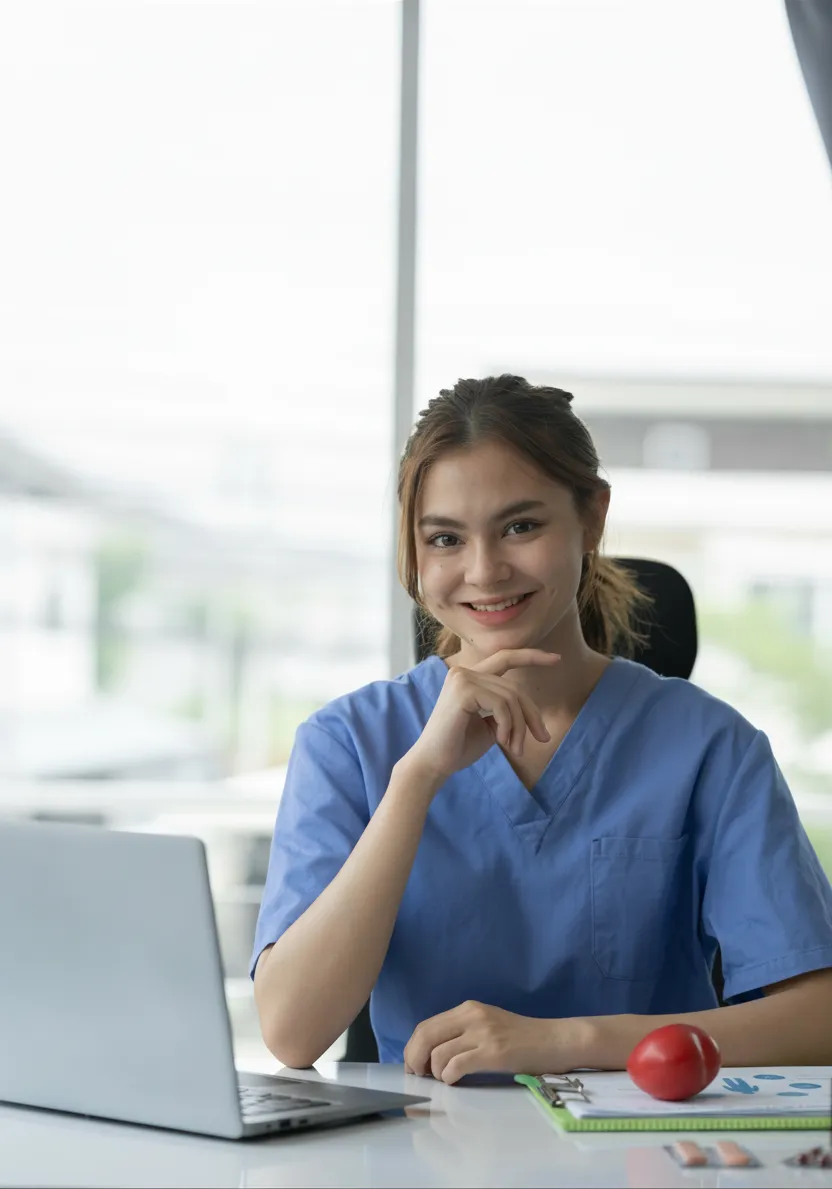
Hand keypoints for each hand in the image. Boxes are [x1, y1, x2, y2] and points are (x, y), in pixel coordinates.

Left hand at [403, 1000, 583, 1084]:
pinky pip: (456, 1065)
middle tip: (418, 1076)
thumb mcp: (487, 1026)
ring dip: (434, 1072)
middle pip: (425, 1036)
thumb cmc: (522, 1038)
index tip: (413, 1065)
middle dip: (414, 1059)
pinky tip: (455, 1080)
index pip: (426, 1025)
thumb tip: (431, 1053)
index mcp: (468, 1008)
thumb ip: (462, 1032)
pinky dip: (449, 1076)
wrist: (556, 1040)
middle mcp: (472, 1015)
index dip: (412, 1048)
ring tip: (444, 1080)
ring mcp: (483, 1033)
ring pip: (438, 1053)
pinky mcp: (493, 1052)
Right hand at [406, 648, 559, 784]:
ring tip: (516, 748)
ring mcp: (462, 678)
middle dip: (532, 715)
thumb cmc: (458, 747)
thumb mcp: (490, 725)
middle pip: (514, 687)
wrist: (433, 764)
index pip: (505, 658)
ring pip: (511, 697)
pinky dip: (509, 726)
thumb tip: (534, 718)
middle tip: (543, 737)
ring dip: (520, 727)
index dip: (531, 656)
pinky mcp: (463, 690)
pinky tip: (501, 741)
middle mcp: (463, 672)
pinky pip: (502, 705)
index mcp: (469, 677)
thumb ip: (506, 712)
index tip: (556, 659)